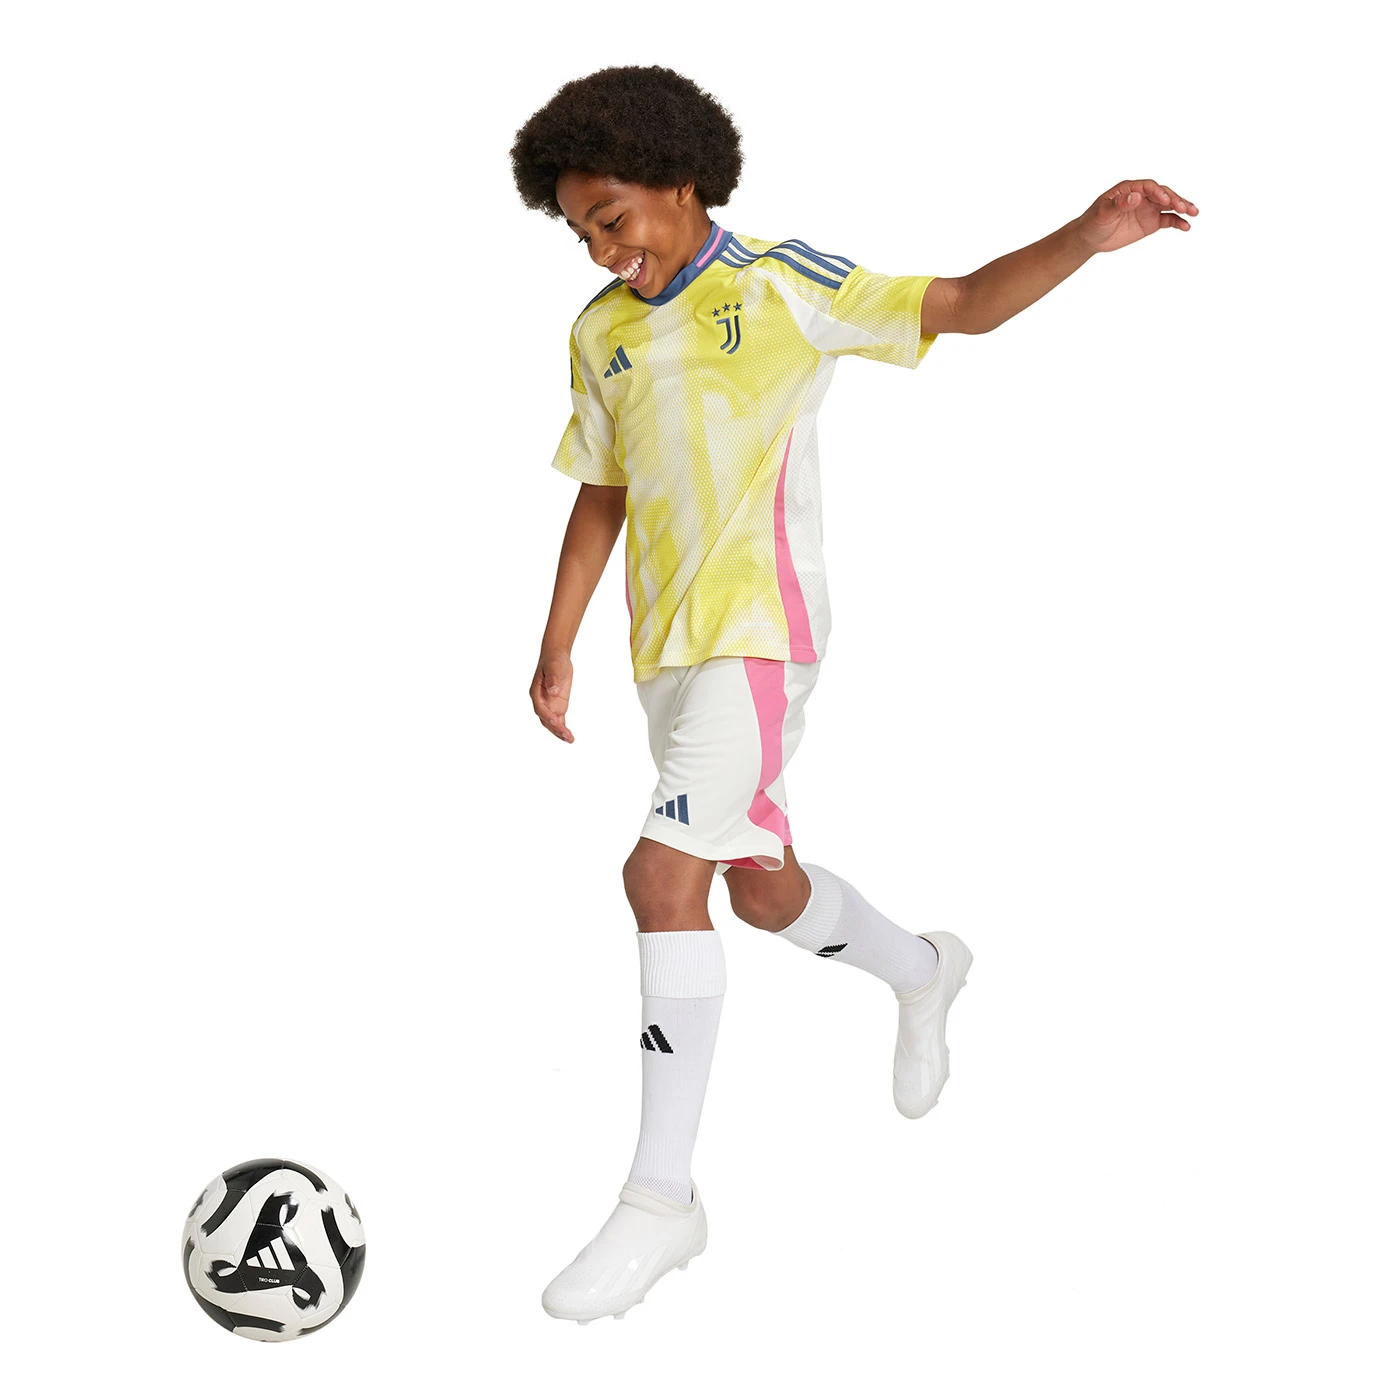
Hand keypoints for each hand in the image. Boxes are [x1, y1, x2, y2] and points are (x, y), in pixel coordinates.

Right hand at [530, 650, 574, 742]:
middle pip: (545, 719)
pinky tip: (570, 737)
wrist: (557, 657)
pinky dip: (563, 728)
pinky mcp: (557, 706)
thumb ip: (552, 679)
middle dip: (555, 728)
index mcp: (536, 692)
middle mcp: (541, 701)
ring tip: (570, 739)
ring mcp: (549, 705)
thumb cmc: (553, 660)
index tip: (556, 720)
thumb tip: (553, 691)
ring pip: (552, 723)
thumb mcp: (554, 666)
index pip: (540, 708)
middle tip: (567, 735)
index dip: (547, 715)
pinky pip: (559, 721)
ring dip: (559, 732)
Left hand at [1077, 179, 1197, 253]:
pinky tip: (1186, 226)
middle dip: (1175, 200)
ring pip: (1169, 205)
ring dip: (1182, 208)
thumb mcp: (1102, 213)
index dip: (1158, 192)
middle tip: (1185, 207)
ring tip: (1194, 213)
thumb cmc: (1093, 222)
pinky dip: (1178, 222)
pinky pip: (1168, 220)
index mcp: (1130, 188)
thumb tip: (1135, 196)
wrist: (1091, 238)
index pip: (1148, 187)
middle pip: (1163, 194)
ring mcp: (1148, 208)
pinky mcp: (1151, 222)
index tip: (1165, 201)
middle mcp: (1142, 195)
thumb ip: (1118, 204)